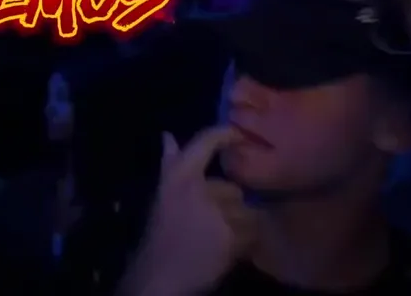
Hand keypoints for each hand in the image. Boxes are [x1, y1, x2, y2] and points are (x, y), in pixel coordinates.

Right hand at [118, 127, 254, 295]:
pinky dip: (242, 246)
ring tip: (215, 244)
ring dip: (237, 229)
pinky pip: (251, 234)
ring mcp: (215, 213)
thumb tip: (167, 135)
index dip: (224, 134)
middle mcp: (198, 189)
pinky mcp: (229, 236)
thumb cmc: (160, 235)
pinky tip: (223, 254)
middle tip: (207, 229)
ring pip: (245, 214)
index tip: (237, 134)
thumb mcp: (162, 195)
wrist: (159, 277)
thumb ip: (169, 164)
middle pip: (233, 191)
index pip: (204, 142)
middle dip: (228, 209)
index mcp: (178, 176)